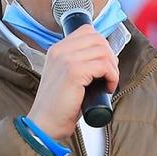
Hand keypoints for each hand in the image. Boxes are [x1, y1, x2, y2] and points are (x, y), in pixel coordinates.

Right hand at [26, 25, 119, 142]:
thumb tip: (104, 59)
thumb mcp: (66, 77)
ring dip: (112, 68)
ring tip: (108, 83)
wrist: (44, 124)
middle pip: (98, 39)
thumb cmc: (58, 107)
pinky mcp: (74, 72)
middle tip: (109, 75)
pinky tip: (107, 88)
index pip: (87, 31)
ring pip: (103, 51)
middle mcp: (60, 50)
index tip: (104, 64)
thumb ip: (79, 63)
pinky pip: (104, 66)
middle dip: (110, 57)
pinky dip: (112, 77)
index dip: (102, 46)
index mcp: (57, 50)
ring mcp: (66, 59)